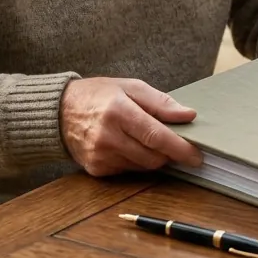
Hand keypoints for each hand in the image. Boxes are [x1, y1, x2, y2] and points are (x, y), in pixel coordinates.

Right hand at [59, 77, 203, 176]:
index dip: (180, 148)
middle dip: (170, 153)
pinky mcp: (95, 169)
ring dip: (154, 156)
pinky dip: (137, 160)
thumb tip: (189, 115)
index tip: (197, 155)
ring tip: (148, 138)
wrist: (60, 111)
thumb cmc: (100, 94)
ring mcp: (99, 156)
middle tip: (177, 143)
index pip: (156, 136)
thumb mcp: (131, 86)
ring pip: (142, 166)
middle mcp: (107, 137)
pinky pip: (128, 170)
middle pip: (152, 157)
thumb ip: (161, 102)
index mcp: (119, 112)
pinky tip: (130, 144)